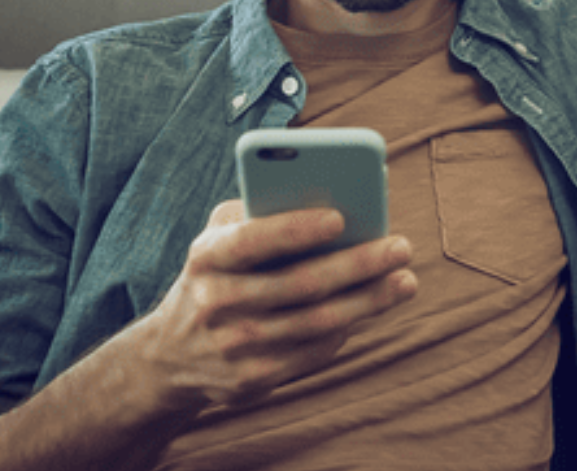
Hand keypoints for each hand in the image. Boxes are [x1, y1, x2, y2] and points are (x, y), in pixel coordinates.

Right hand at [125, 199, 417, 412]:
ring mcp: (234, 346)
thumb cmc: (216, 276)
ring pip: (317, 321)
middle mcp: (216, 303)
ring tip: (405, 280)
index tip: (340, 216)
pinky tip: (374, 307)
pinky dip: (348, 327)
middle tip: (401, 247)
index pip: (251, 240)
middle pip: (300, 283)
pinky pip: (314, 351)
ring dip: (369, 300)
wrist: (171, 356)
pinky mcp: (254, 379)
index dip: (294, 229)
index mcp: (207, 257)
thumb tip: (331, 198)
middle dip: (358, 264)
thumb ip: (259, 213)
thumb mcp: (218, 239)